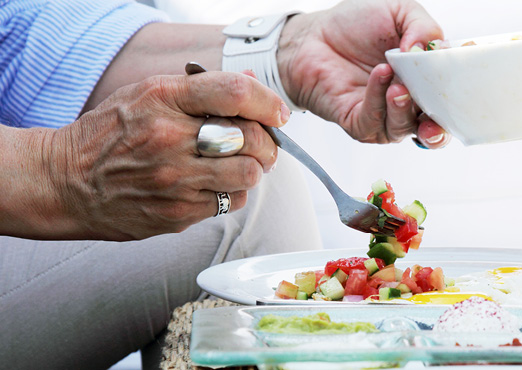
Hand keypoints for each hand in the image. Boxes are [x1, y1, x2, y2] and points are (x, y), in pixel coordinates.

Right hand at [49, 72, 287, 239]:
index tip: (277, 113)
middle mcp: (169, 139)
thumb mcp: (146, 94)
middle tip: (263, 144)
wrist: (66, 182)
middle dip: (267, 142)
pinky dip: (231, 193)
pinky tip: (213, 185)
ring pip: (247, 175)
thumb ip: (199, 89)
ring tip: (239, 165)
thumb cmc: (110, 134)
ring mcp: (174, 180)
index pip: (235, 93)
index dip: (267, 102)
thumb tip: (251, 84)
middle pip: (250, 138)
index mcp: (162, 99)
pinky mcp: (177, 214)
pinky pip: (229, 203)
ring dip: (252, 169)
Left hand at [278, 0, 449, 147]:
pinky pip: (374, 121)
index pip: (454, 95)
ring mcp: (386, 116)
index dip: (463, 91)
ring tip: (399, 84)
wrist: (313, 36)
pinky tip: (379, 75)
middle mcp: (410, 102)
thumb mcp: (399, 12)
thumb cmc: (355, 25)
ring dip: (405, 106)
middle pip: (436, 124)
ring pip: (405, 127)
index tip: (464, 76)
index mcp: (426, 79)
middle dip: (440, 117)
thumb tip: (430, 50)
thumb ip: (423, 27)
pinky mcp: (360, 124)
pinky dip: (379, 99)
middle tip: (435, 97)